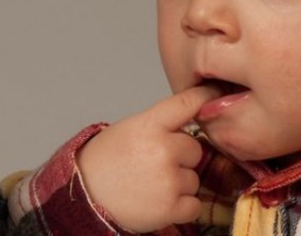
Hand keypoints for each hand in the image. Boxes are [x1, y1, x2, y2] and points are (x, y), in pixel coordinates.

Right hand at [77, 86, 218, 232]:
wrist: (84, 195)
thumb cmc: (104, 162)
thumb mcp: (128, 130)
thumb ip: (160, 124)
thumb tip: (193, 120)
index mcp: (148, 125)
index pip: (186, 103)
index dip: (205, 96)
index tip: (217, 92)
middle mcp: (162, 149)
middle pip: (195, 148)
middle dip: (181, 158)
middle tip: (153, 165)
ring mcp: (168, 179)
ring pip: (194, 178)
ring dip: (178, 184)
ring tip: (150, 185)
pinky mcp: (171, 207)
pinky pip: (194, 204)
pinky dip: (180, 207)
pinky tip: (157, 200)